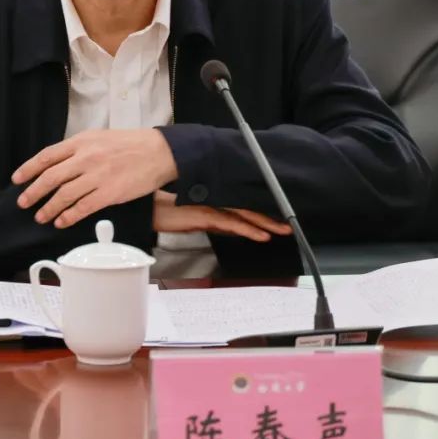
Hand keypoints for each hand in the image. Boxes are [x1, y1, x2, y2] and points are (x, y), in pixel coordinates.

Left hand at [12, 129, 177, 228]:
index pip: (47, 156)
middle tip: (23, 202)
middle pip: (51, 177)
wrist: (158, 152)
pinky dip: (69, 216)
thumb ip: (77, 149)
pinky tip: (61, 221)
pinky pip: (83, 207)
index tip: (17, 179)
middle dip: (34, 192)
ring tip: (41, 216)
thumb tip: (56, 163)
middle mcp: (86, 158)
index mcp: (81, 142)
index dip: (28, 169)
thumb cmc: (129, 144)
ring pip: (64, 195)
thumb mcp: (99, 137)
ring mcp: (97, 176)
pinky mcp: (109, 193)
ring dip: (49, 208)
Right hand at [151, 191, 292, 241]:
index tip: (277, 218)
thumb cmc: (166, 213)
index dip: (261, 212)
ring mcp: (211, 209)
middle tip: (289, 225)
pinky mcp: (205, 216)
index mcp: (214, 203)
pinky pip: (232, 224)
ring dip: (266, 224)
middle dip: (270, 218)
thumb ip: (209, 221)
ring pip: (245, 216)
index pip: (242, 207)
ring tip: (283, 230)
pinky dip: (249, 229)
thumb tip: (224, 228)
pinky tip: (262, 235)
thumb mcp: (192, 218)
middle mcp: (215, 203)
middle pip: (249, 210)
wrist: (148, 210)